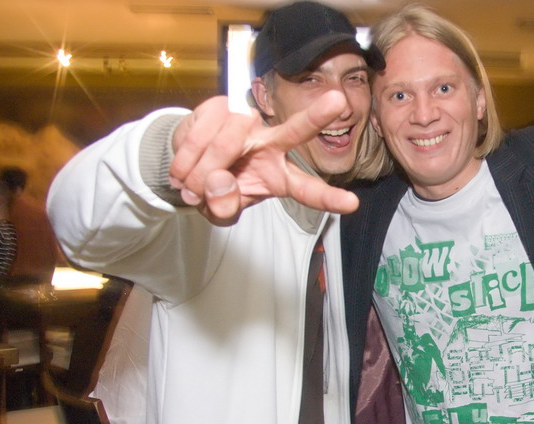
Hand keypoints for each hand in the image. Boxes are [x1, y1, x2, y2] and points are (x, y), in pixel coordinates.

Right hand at [169, 93, 358, 225]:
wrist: (184, 165)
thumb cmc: (214, 190)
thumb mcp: (219, 212)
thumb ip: (224, 208)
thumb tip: (220, 183)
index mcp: (280, 177)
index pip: (307, 189)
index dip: (328, 198)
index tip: (351, 203)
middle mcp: (271, 146)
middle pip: (296, 131)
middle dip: (316, 116)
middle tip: (338, 102)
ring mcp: (247, 124)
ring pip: (227, 144)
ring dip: (201, 171)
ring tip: (189, 185)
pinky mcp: (221, 107)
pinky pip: (203, 134)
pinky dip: (186, 158)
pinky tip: (182, 168)